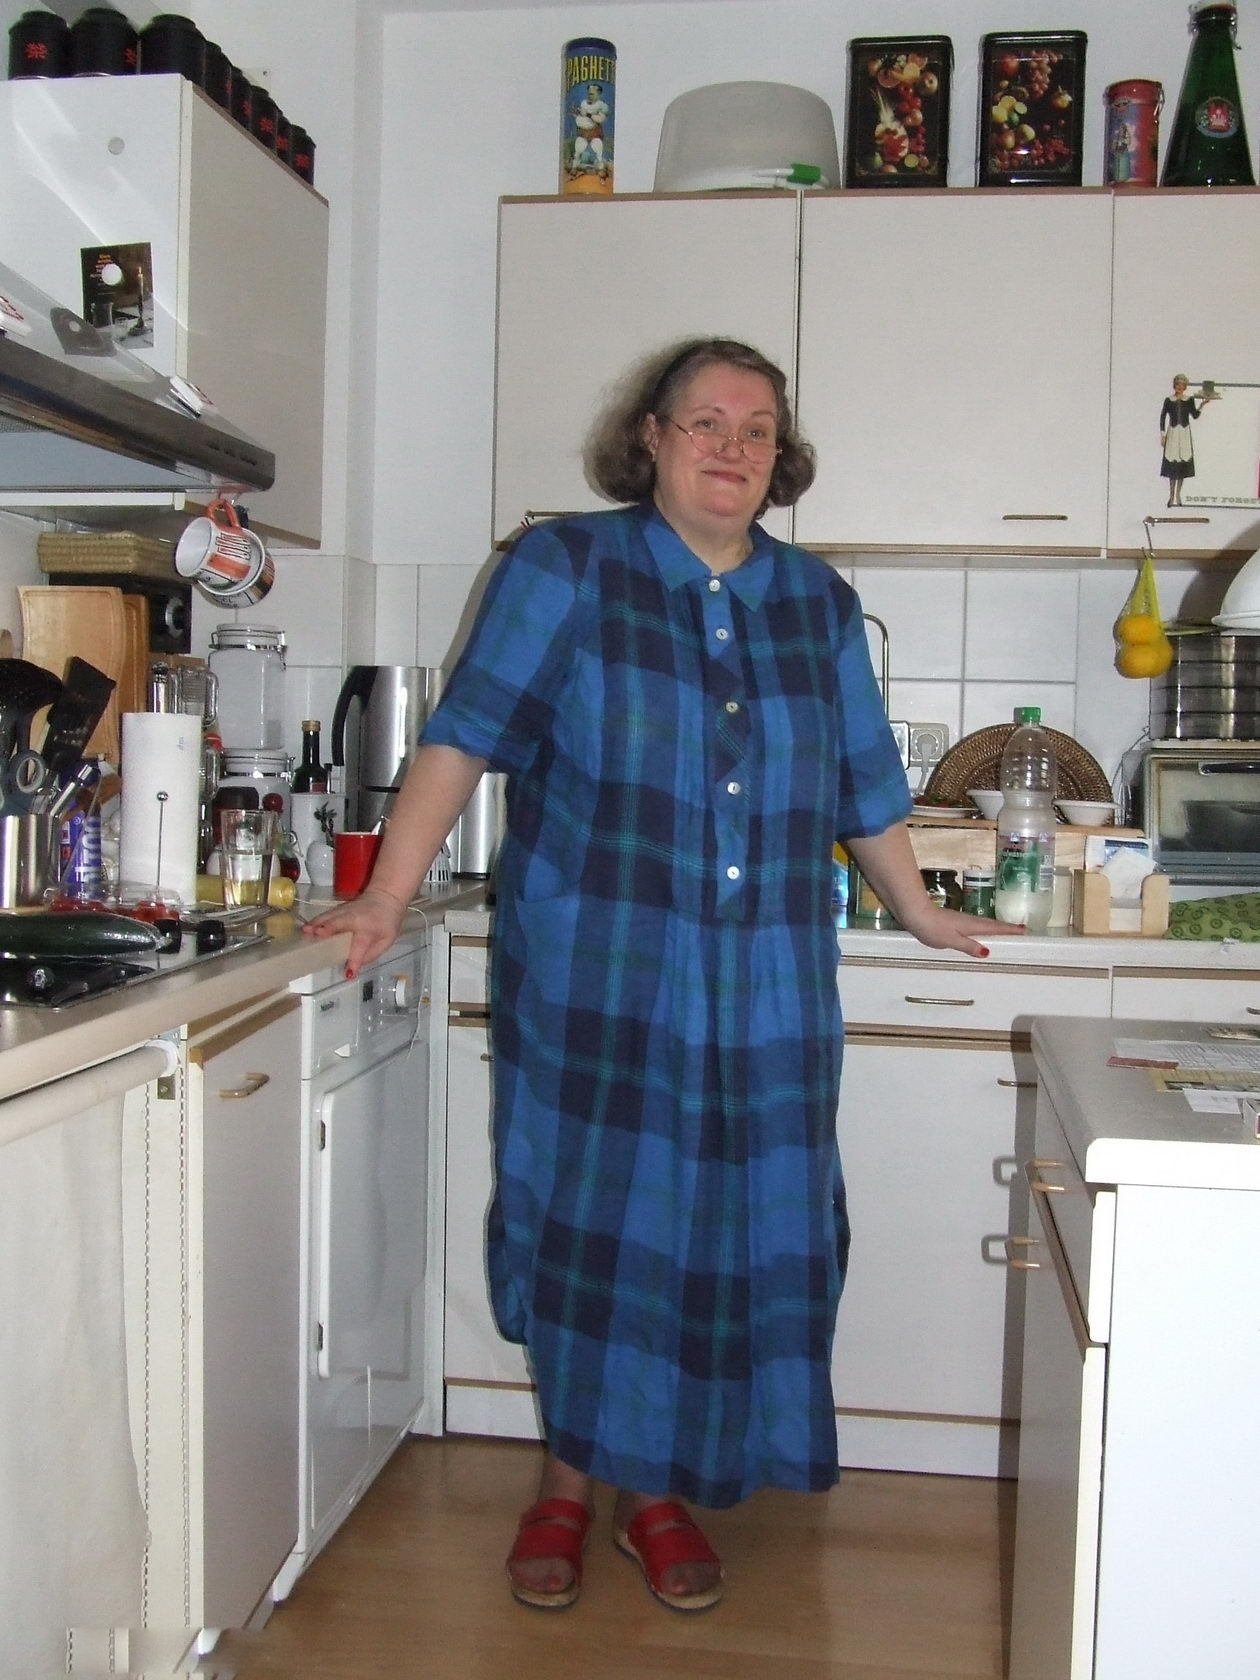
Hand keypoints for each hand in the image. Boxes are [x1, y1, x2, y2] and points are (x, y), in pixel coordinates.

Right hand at [303, 886, 406, 976]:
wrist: (386, 897)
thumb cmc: (387, 921)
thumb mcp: (388, 939)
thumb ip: (373, 953)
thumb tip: (357, 964)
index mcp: (368, 929)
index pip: (360, 946)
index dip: (354, 960)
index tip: (349, 973)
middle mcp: (354, 919)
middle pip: (338, 924)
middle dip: (327, 930)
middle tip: (315, 936)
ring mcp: (345, 911)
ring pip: (329, 918)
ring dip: (316, 925)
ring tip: (304, 932)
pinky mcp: (339, 909)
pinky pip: (326, 915)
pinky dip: (315, 921)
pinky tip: (306, 928)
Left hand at [893, 903, 1016, 957]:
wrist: (914, 914)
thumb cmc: (932, 928)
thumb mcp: (951, 940)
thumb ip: (969, 946)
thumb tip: (987, 951)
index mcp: (971, 925)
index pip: (994, 928)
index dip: (1009, 929)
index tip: (1024, 930)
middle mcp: (969, 920)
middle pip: (991, 924)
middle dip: (1006, 927)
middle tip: (1020, 930)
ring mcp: (960, 919)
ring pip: (983, 924)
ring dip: (995, 927)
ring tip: (1004, 932)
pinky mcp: (952, 921)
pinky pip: (974, 925)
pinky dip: (982, 928)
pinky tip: (978, 933)